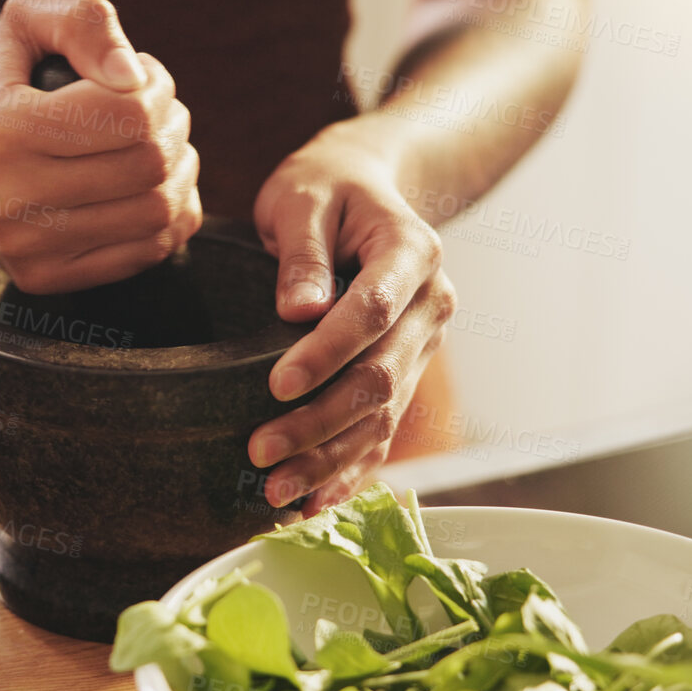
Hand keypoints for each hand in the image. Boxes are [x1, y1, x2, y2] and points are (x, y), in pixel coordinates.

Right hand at [0, 0, 200, 293]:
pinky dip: (171, 215)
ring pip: (156, 212)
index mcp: (1, 129)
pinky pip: (147, 252)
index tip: (144, 77)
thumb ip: (84, 22)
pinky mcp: (44, 278)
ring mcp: (25, 247)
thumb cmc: (4, 80)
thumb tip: (132, 77)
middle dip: (174, 126)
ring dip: (181, 170)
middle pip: (148, 164)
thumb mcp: (28, 19)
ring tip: (159, 145)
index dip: (158, 87)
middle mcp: (6, 196)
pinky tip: (152, 186)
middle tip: (158, 110)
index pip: (129, 114)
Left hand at [247, 120, 456, 510]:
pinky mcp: (406, 373)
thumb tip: (298, 311)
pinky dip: (349, 470)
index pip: (373, 312)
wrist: (363, 188)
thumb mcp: (303, 196)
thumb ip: (302, 251)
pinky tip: (312, 503)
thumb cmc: (325, 187)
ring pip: (383, 416)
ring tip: (275, 493)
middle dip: (320, 422)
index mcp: (413, 252)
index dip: (327, 354)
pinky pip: (383, 431)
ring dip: (329, 460)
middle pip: (380, 378)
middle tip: (259, 452)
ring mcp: (423, 345)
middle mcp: (432, 305)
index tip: (277, 385)